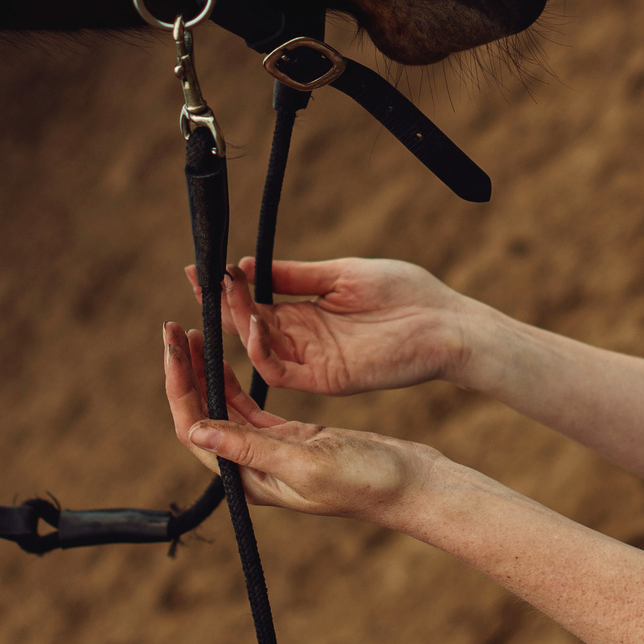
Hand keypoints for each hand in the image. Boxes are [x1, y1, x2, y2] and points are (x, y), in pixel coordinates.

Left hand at [163, 322, 436, 521]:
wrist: (412, 485)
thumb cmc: (368, 480)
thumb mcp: (308, 462)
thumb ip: (253, 448)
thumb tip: (197, 431)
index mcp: (249, 479)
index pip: (195, 429)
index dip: (179, 387)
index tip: (173, 347)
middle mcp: (252, 469)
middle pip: (202, 415)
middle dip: (184, 373)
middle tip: (172, 329)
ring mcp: (271, 453)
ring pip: (223, 408)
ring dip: (205, 371)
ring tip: (193, 333)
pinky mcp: (292, 438)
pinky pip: (249, 407)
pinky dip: (233, 380)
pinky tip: (226, 357)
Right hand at [181, 255, 481, 397]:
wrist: (444, 322)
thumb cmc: (405, 292)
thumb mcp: (342, 274)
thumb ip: (295, 274)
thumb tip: (248, 264)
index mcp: (308, 312)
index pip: (255, 302)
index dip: (227, 289)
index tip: (199, 269)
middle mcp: (304, 338)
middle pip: (249, 325)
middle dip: (221, 304)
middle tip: (199, 280)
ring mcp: (313, 360)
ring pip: (258, 348)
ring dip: (238, 323)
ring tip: (225, 295)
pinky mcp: (325, 378)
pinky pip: (280, 371)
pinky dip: (261, 351)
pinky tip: (255, 325)